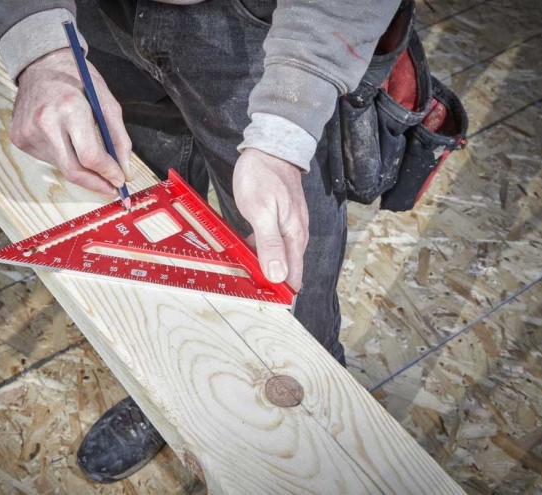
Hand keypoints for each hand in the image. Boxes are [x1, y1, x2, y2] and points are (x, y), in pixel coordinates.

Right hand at [10, 48, 131, 194]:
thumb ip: (119, 138)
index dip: (108, 173)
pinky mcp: (19, 138)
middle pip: (73, 171)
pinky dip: (64, 158)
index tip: (120, 181)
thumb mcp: (106, 102)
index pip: (90, 156)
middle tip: (111, 188)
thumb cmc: (77, 80)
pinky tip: (66, 141)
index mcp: (70, 108)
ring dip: (81, 168)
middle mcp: (44, 122)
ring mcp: (28, 131)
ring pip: (61, 167)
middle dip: (96, 184)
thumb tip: (125, 172)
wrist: (40, 64)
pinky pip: (49, 159)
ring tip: (88, 154)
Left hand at [233, 148, 308, 290]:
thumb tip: (278, 275)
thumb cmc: (262, 177)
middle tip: (248, 294)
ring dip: (265, 268)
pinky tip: (246, 252)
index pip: (293, 277)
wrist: (270, 148)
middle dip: (271, 284)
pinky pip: (274, 244)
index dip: (279, 293)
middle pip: (287, 270)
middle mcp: (296, 235)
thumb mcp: (261, 212)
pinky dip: (261, 252)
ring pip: (280, 257)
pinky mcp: (282, 220)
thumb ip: (270, 244)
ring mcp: (290, 227)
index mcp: (294, 237)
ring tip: (245, 277)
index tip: (262, 303)